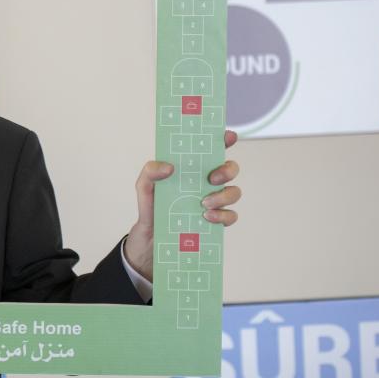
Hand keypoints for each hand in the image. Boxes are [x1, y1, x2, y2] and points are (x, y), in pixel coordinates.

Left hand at [124, 130, 240, 281]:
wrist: (151, 242)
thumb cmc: (151, 209)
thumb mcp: (144, 188)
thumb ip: (150, 173)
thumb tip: (169, 167)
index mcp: (190, 170)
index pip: (210, 150)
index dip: (222, 140)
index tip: (227, 135)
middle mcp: (205, 184)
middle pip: (230, 168)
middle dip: (227, 169)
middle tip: (212, 177)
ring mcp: (213, 202)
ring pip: (234, 192)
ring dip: (224, 195)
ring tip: (204, 204)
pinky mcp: (216, 222)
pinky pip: (231, 216)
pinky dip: (223, 215)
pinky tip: (207, 218)